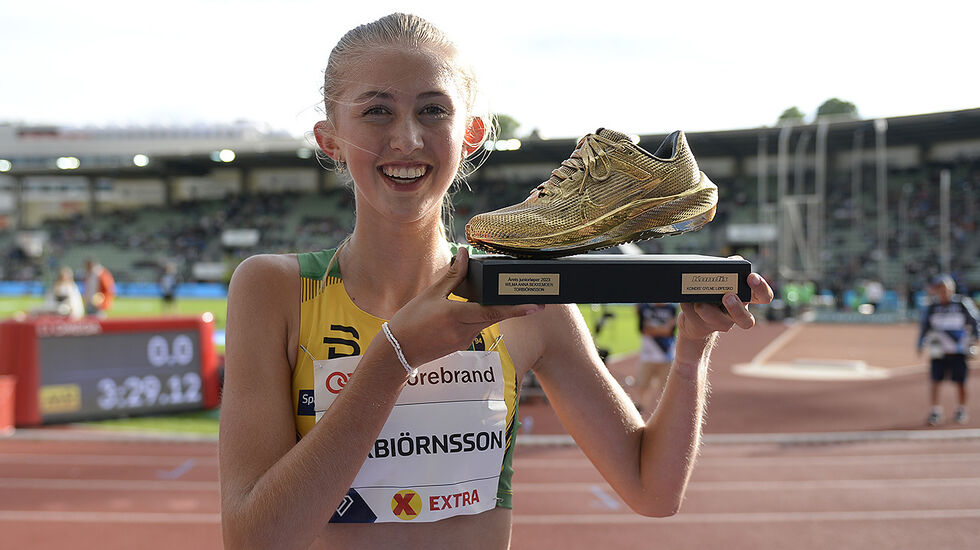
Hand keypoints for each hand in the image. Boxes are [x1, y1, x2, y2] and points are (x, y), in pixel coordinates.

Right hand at [386, 247, 542, 367]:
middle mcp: (464, 330)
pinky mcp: (462, 344)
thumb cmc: (410, 321)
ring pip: (488, 321)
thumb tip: (464, 252)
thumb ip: (452, 275)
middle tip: (538, 301)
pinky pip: (478, 327)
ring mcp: (464, 339)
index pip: (493, 311)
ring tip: (508, 297)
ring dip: (497, 310)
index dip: (517, 309)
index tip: (537, 306)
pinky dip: (482, 316)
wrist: (398, 351)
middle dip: (517, 309)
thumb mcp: (431, 294)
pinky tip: (476, 308)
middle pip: (496, 316)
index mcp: (455, 315)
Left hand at [677, 271, 772, 340]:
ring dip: (709, 312)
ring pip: (721, 324)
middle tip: (727, 296)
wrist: (694, 314)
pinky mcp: (704, 327)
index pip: (764, 296)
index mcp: (746, 297)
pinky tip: (686, 300)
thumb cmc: (712, 289)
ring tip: (700, 303)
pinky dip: (689, 307)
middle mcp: (737, 313)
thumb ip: (729, 267)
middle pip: (747, 321)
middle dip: (737, 309)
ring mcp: (722, 323)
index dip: (761, 288)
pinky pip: (697, 319)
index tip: (751, 277)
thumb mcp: (720, 275)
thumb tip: (731, 261)